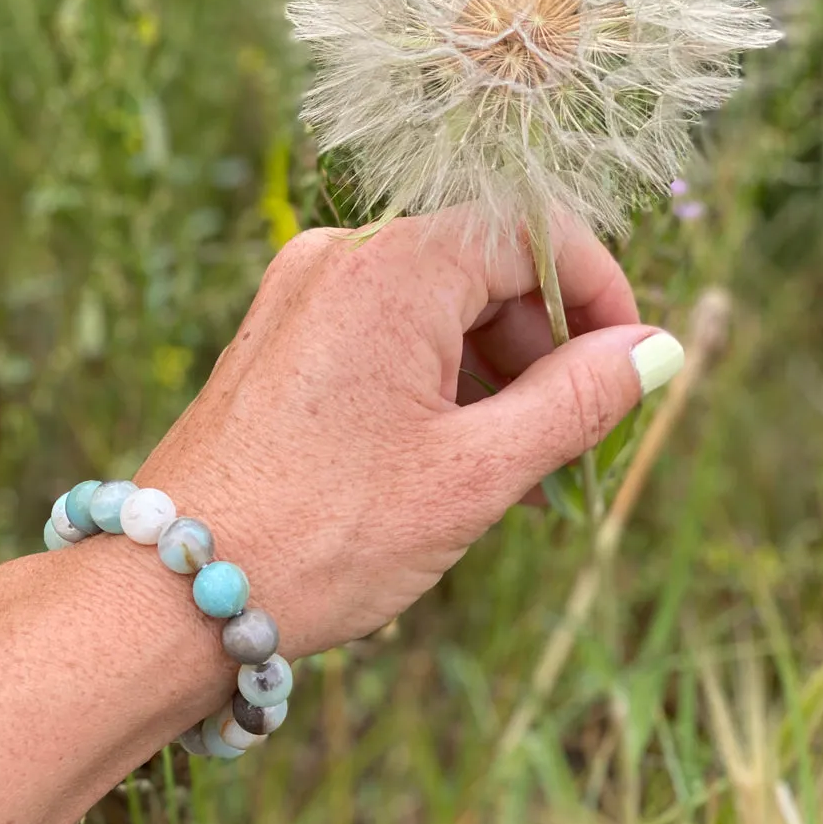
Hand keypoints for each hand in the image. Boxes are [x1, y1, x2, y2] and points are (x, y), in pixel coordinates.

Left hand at [138, 215, 681, 656]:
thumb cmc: (324, 534)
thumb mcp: (474, 472)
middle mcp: (339, 261)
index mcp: (393, 268)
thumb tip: (653, 351)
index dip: (597, 291)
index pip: (532, 230)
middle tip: (571, 447)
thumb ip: (577, 400)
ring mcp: (298, 297)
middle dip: (542, 348)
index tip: (626, 366)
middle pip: (482, 268)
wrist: (169, 594)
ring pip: (433, 307)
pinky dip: (432, 382)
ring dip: (490, 375)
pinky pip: (381, 335)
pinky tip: (447, 458)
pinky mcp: (277, 340)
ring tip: (513, 474)